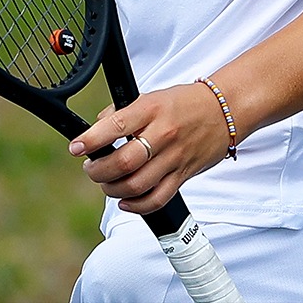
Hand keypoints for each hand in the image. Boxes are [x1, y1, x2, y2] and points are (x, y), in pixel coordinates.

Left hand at [68, 82, 229, 214]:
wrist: (225, 110)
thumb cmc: (185, 103)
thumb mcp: (152, 97)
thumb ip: (121, 113)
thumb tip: (94, 132)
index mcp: (152, 109)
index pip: (115, 126)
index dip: (90, 140)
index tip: (76, 148)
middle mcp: (163, 134)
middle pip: (123, 162)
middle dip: (98, 170)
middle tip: (92, 168)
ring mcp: (175, 157)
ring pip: (135, 185)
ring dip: (112, 189)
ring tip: (107, 182)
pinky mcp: (183, 175)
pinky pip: (156, 199)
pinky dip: (136, 205)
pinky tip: (125, 200)